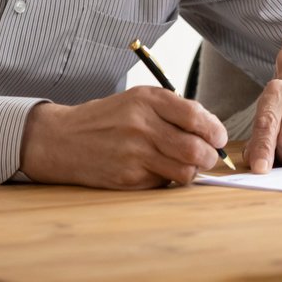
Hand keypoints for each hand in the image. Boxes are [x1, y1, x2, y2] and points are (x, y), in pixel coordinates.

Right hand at [19, 87, 226, 188]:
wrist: (63, 139)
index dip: (214, 130)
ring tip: (188, 164)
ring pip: (184, 171)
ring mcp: (134, 154)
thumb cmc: (107, 118)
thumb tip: (210, 127)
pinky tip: (159, 169)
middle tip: (210, 156)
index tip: (219, 137)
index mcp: (147, 100)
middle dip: (210, 156)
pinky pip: (163, 182)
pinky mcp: (128, 178)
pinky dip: (169, 178)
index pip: (195, 117)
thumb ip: (173, 109)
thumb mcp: (137, 99)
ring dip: (193, 170)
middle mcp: (142, 125)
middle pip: (195, 148)